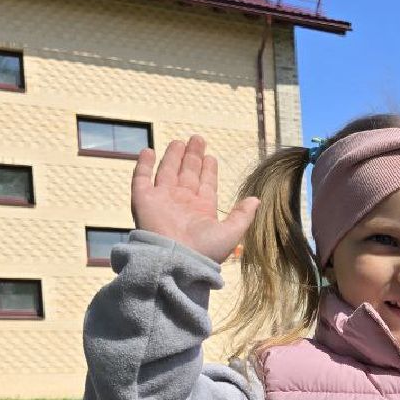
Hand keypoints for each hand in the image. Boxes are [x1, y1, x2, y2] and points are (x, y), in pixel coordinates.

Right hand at [131, 135, 258, 263]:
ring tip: (179, 142)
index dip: (208, 170)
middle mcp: (182, 202)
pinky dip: (144, 164)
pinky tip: (149, 151)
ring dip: (173, 156)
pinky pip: (142, 178)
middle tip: (198, 139)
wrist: (175, 260)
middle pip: (188, 173)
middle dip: (193, 157)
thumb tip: (257, 200)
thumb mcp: (231, 232)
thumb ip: (243, 215)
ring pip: (168, 172)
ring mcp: (162, 200)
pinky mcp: (143, 199)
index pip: (206, 184)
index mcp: (202, 210)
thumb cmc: (204, 250)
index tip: (211, 157)